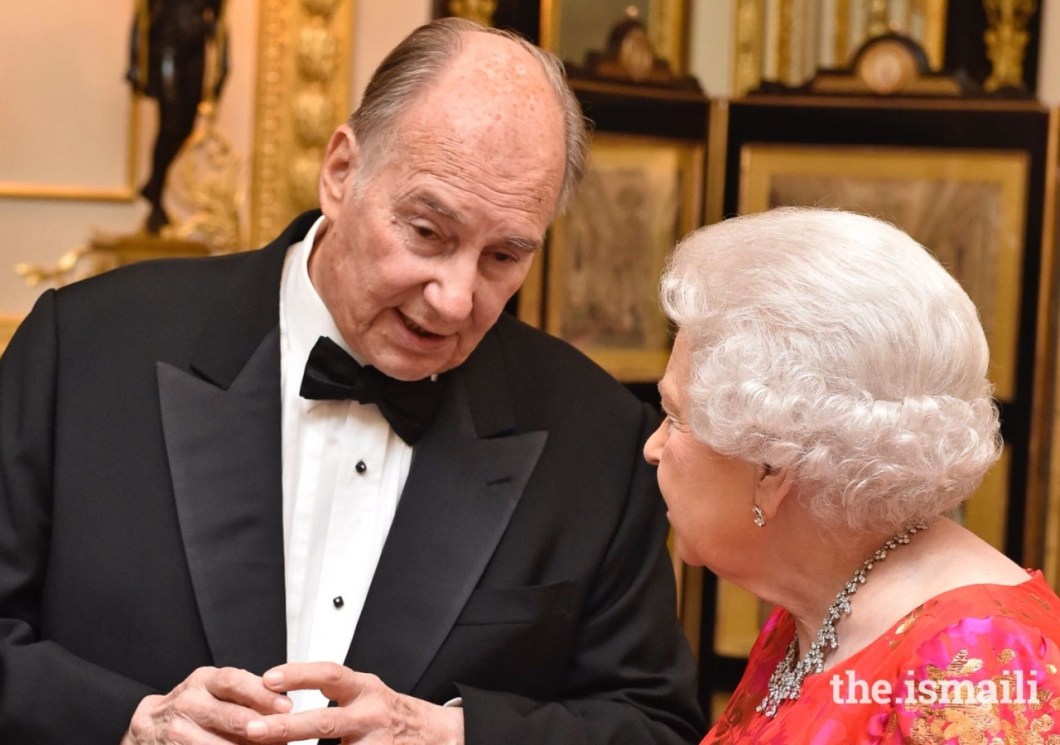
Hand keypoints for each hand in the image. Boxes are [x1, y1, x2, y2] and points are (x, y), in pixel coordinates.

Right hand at [121, 666, 292, 744]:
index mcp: (204, 681)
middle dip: (255, 726)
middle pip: (227, 714)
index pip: (233, 681)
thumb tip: (285, 709)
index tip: (286, 706)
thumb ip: (248, 695)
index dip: (261, 693)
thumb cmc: (193, 708)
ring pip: (215, 743)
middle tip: (277, 733)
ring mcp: (176, 730)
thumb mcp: (215, 692)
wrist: (148, 727)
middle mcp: (188, 702)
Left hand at [245, 662, 463, 743]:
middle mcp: (370, 715)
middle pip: (325, 720)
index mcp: (365, 689)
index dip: (299, 675)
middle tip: (253, 729)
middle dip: (285, 727)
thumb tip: (280, 692)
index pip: (330, 674)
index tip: (268, 679)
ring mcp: (375, 743)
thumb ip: (334, 692)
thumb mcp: (366, 693)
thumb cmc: (391, 714)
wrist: (437, 735)